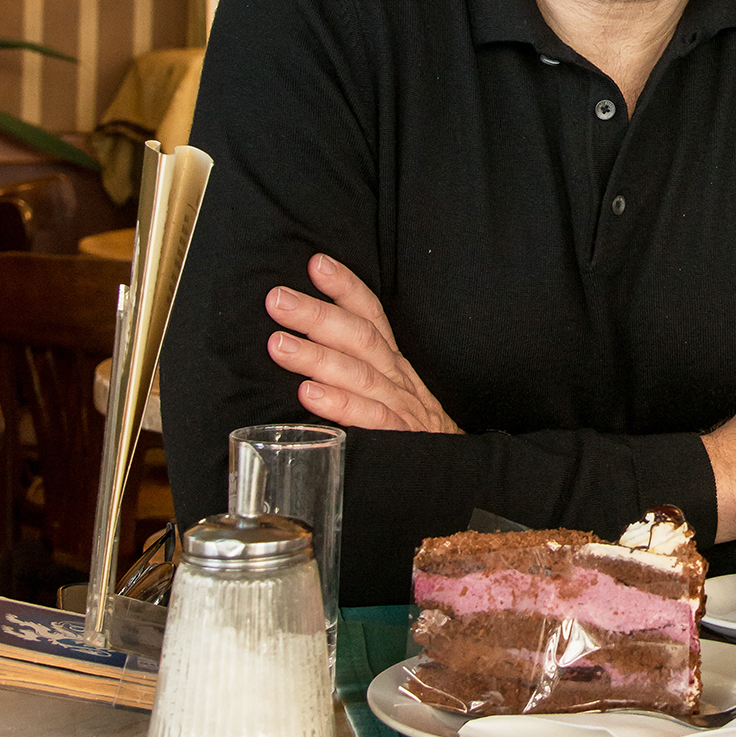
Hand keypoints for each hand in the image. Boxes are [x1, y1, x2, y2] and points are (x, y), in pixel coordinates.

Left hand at [265, 253, 460, 432]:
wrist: (458, 472)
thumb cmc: (411, 431)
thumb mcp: (390, 392)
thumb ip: (356, 371)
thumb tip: (300, 348)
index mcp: (393, 363)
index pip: (372, 315)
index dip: (346, 288)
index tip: (316, 264)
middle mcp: (397, 377)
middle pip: (359, 337)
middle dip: (317, 314)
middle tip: (277, 299)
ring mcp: (400, 407)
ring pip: (359, 374)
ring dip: (316, 356)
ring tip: (278, 344)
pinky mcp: (401, 439)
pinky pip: (371, 419)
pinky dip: (340, 405)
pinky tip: (308, 394)